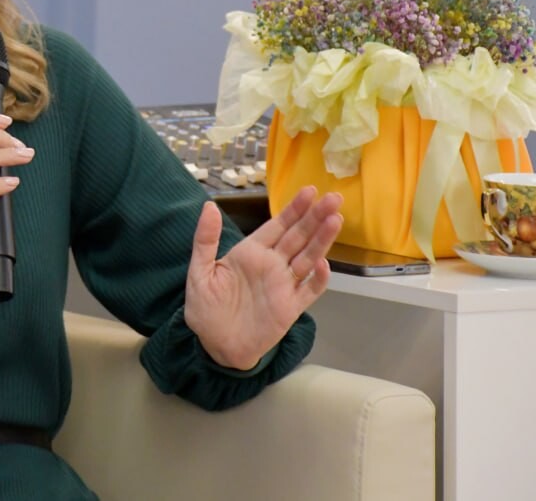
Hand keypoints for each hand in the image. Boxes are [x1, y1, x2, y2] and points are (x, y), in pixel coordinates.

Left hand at [183, 186, 342, 369]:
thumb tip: (209, 205)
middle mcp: (271, 264)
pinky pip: (308, 290)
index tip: (309, 190)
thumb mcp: (199, 270)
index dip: (294, 209)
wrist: (214, 345)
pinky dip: (317, 278)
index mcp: (251, 252)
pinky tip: (322, 263)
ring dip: (322, 240)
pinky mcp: (290, 307)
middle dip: (315, 217)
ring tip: (335, 219)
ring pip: (307, 257)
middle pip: (298, 236)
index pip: (277, 225)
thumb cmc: (205, 307)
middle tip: (334, 197)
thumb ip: (205, 239)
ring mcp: (283, 285)